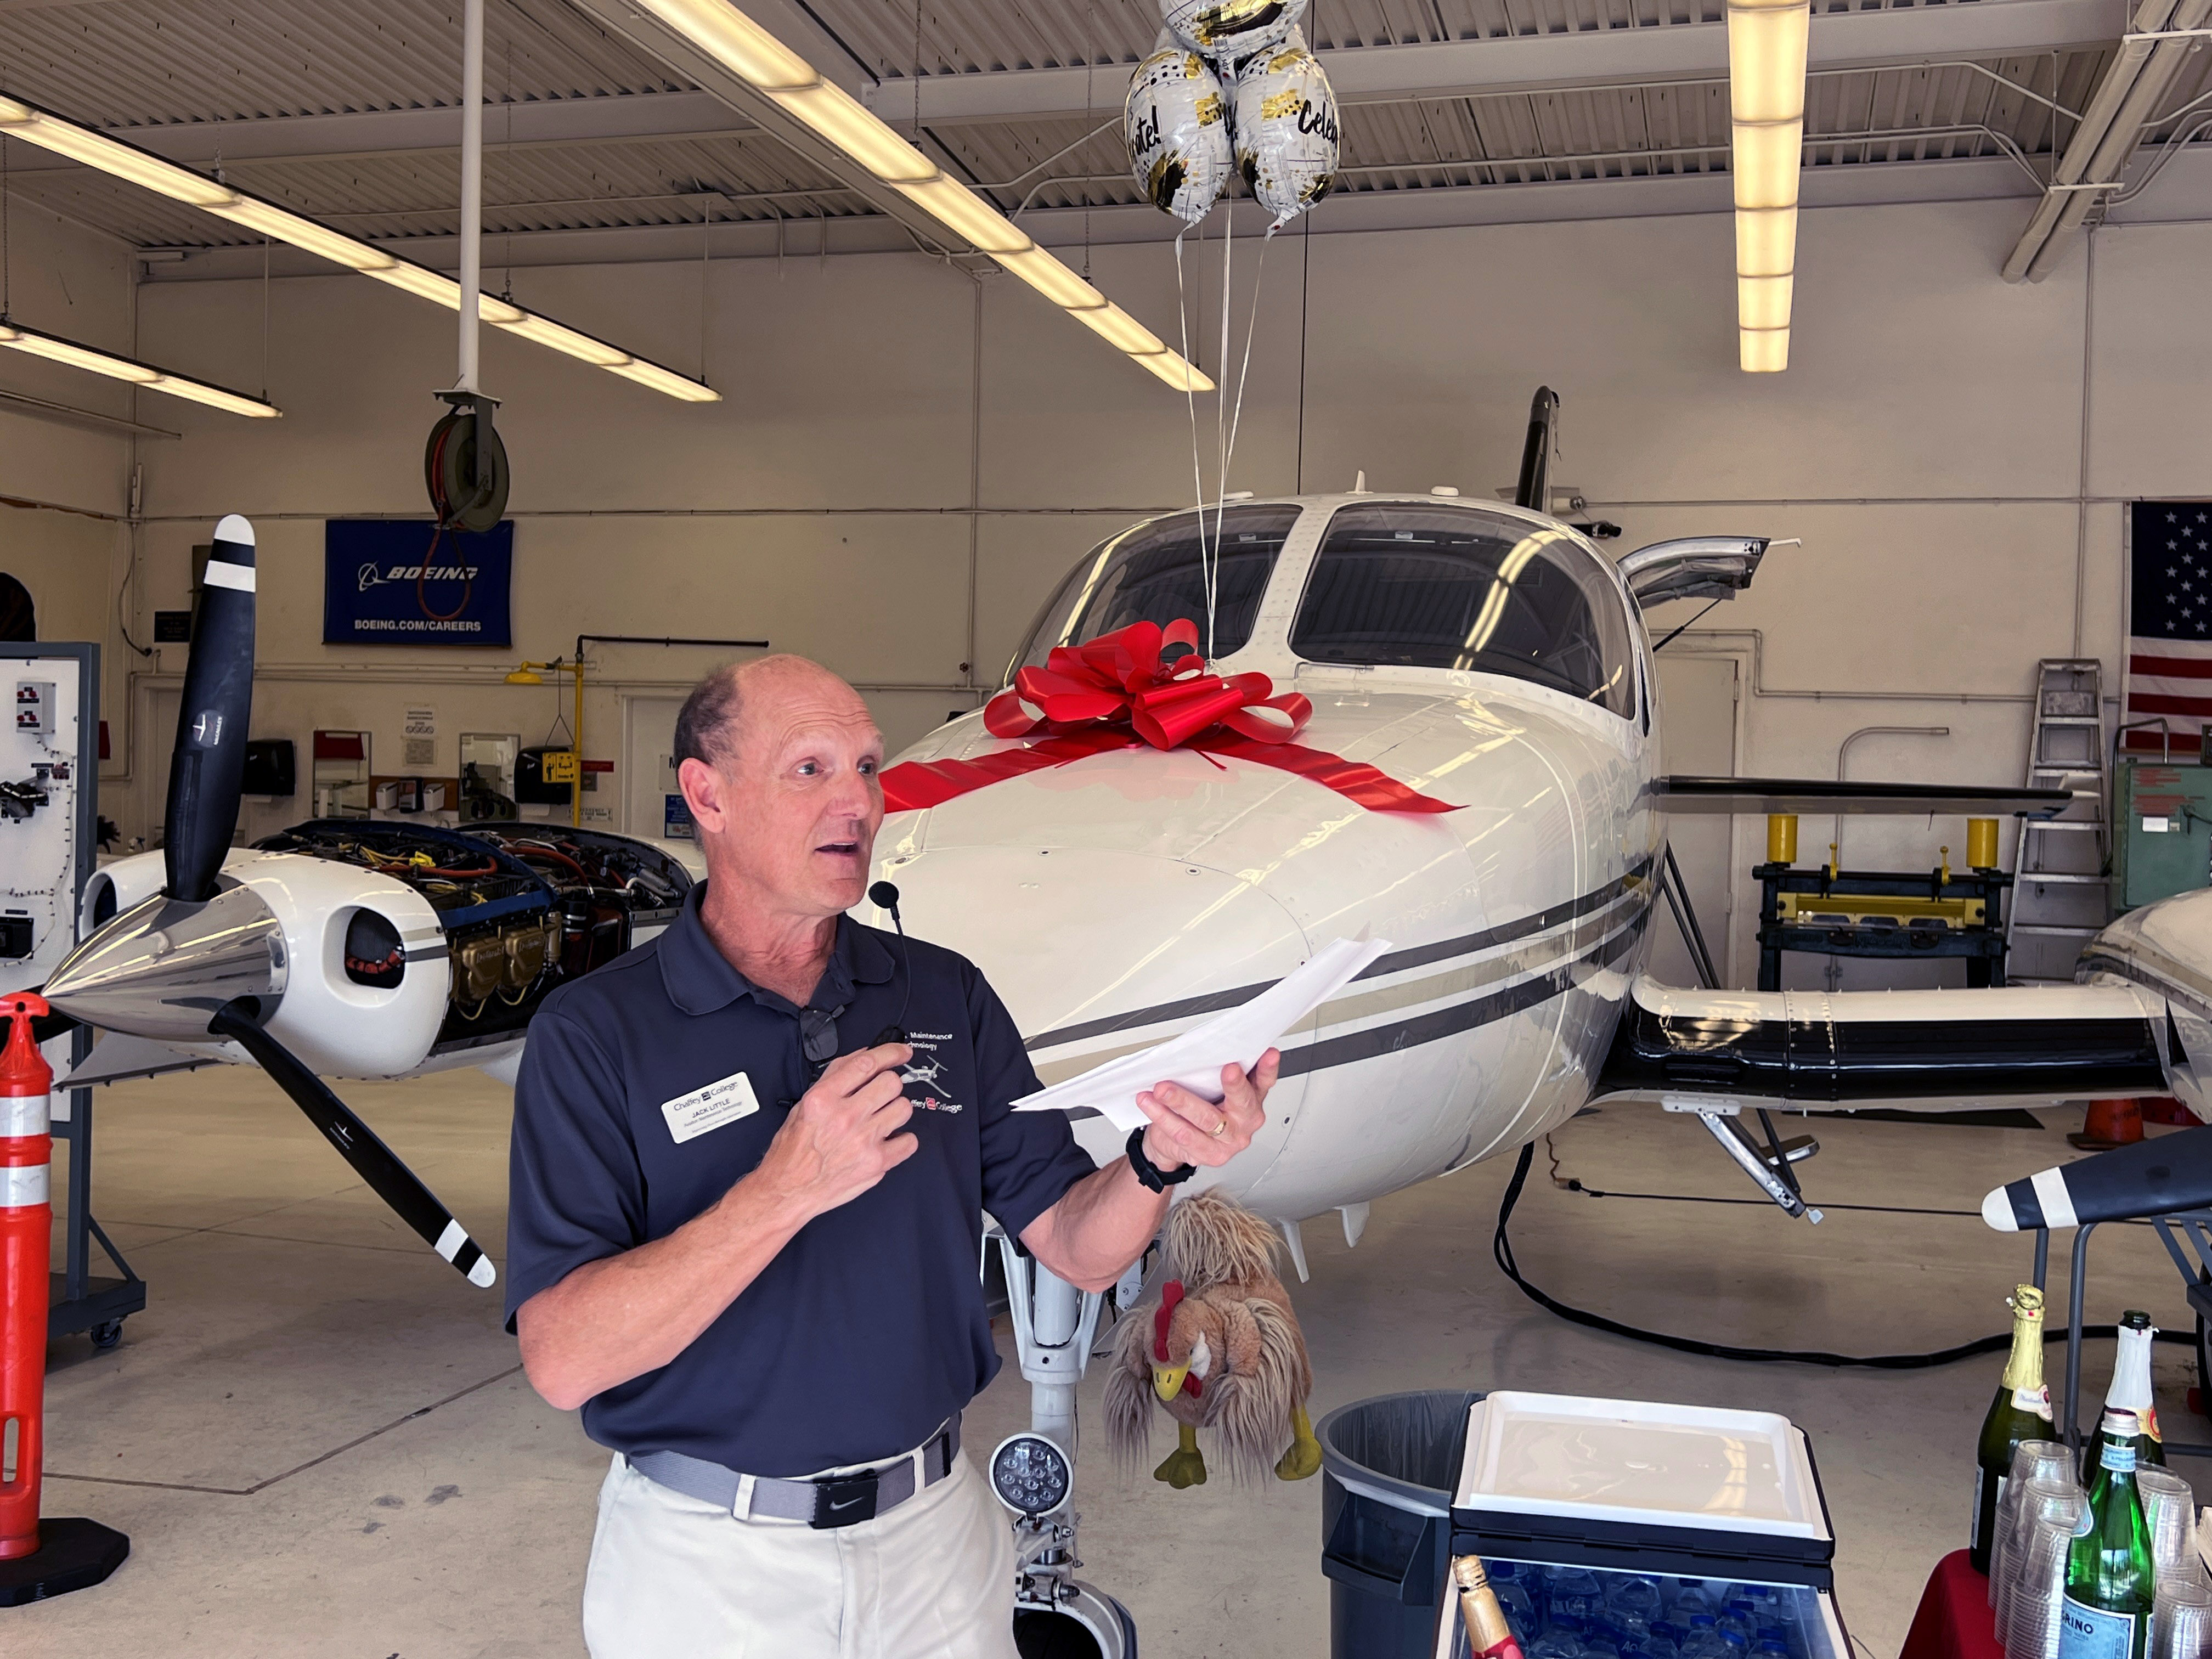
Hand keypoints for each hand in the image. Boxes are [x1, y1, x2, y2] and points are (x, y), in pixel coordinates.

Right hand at [752, 1043, 916, 1220]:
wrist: (788, 1189)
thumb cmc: (793, 1150)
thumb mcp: (804, 1104)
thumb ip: (834, 1077)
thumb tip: (864, 1056)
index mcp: (824, 1099)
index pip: (867, 1064)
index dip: (891, 1053)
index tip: (901, 1053)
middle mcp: (845, 1117)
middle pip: (891, 1083)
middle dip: (890, 1085)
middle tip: (883, 1094)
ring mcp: (863, 1141)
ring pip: (903, 1108)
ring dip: (895, 1110)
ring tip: (882, 1119)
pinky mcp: (876, 1163)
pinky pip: (909, 1141)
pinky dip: (903, 1140)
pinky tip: (888, 1140)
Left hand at [1136, 1048, 1277, 1175]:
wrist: (1174, 1144)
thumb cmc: (1200, 1108)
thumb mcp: (1214, 1088)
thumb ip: (1218, 1071)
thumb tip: (1212, 1045)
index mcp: (1252, 1100)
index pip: (1264, 1081)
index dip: (1268, 1069)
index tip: (1267, 1053)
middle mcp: (1244, 1122)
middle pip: (1242, 1103)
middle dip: (1235, 1085)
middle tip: (1227, 1069)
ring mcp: (1228, 1141)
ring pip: (1206, 1120)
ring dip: (1181, 1101)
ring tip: (1163, 1089)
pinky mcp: (1208, 1155)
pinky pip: (1183, 1134)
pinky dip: (1163, 1117)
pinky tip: (1150, 1104)